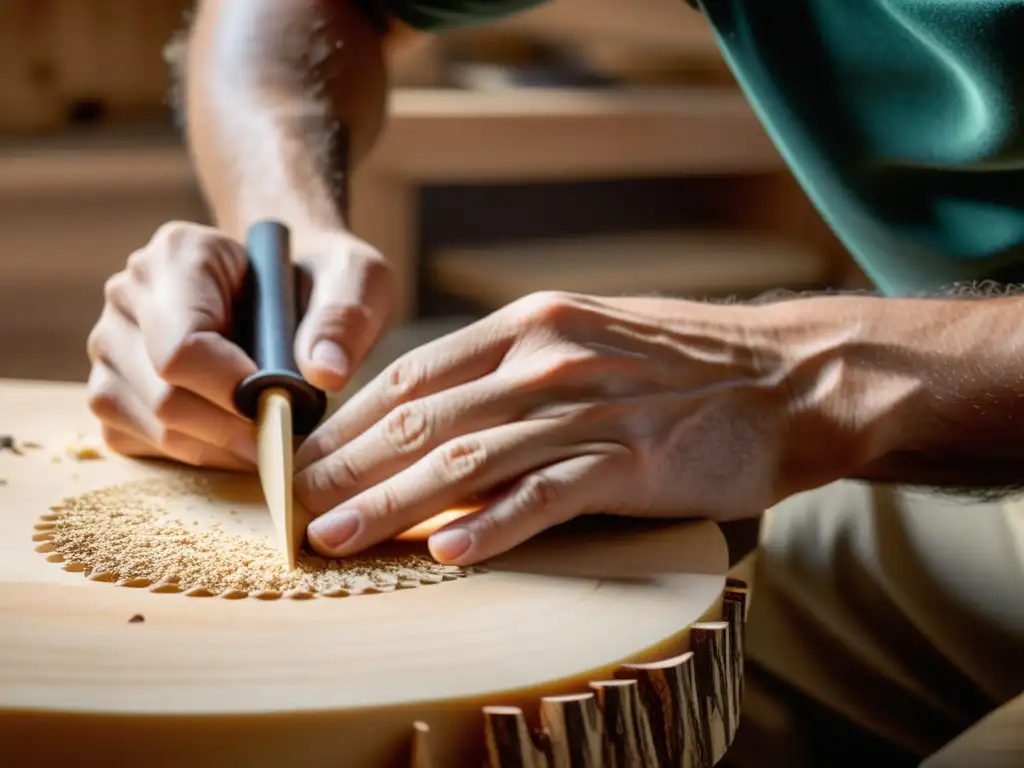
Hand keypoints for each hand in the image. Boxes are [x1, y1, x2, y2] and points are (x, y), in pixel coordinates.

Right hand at [86, 221, 391, 469]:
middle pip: (161, 393)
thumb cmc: (323, 279)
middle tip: (283, 442)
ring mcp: (113, 343)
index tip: (282, 411)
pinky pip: (139, 441)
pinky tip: (234, 443)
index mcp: (180, 253)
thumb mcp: (354, 279)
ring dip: (214, 449)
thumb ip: (343, 318)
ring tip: (265, 443)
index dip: (231, 393)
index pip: (183, 345)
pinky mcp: (115, 386)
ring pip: (146, 422)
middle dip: (230, 431)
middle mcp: (131, 294)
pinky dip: (193, 454)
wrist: (297, 284)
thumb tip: (324, 374)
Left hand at [293, 291, 800, 565]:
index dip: (350, 422)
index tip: (305, 463)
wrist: (789, 374)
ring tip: (337, 540)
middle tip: (294, 511)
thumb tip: (435, 421)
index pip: (413, 375)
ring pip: (469, 459)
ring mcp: (591, 406)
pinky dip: (495, 525)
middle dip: (349, 468)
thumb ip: (511, 374)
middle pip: (424, 418)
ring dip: (394, 503)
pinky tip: (447, 551)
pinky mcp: (635, 458)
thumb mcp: (585, 341)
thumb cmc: (681, 364)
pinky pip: (550, 494)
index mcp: (528, 326)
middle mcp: (548, 357)